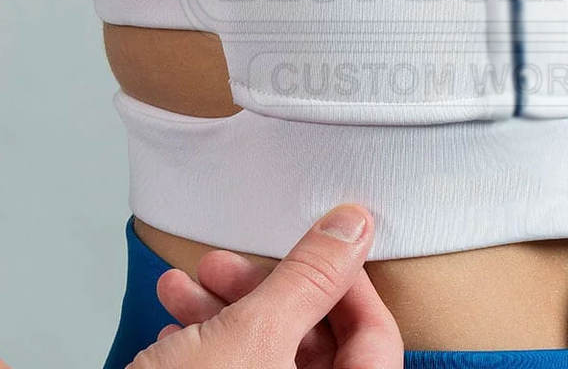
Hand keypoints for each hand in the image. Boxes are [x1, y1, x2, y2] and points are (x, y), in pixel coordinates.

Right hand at [131, 204, 401, 368]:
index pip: (378, 337)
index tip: (320, 245)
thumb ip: (310, 278)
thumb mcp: (253, 334)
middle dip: (266, 291)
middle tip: (226, 265)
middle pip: (316, 343)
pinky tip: (173, 327)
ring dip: (226, 311)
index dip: (349, 282)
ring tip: (182, 286)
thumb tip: (352, 228)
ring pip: (269, 356)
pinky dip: (209, 346)